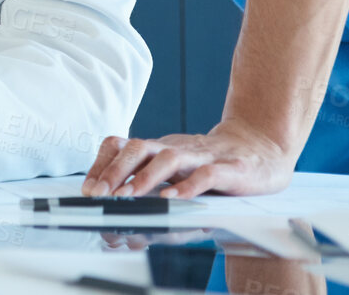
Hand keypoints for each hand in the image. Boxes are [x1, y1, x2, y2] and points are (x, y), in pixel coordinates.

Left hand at [83, 117, 294, 197]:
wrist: (261, 148)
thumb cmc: (210, 163)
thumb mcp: (173, 168)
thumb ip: (147, 179)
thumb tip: (113, 203)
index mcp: (158, 148)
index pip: (121, 146)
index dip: (102, 165)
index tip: (87, 189)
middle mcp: (175, 148)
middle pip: (138, 148)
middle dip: (115, 171)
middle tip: (99, 194)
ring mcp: (202, 156)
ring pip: (169, 159)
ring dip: (145, 178)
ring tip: (128, 196)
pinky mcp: (230, 168)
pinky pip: (207, 174)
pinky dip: (189, 186)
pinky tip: (173, 199)